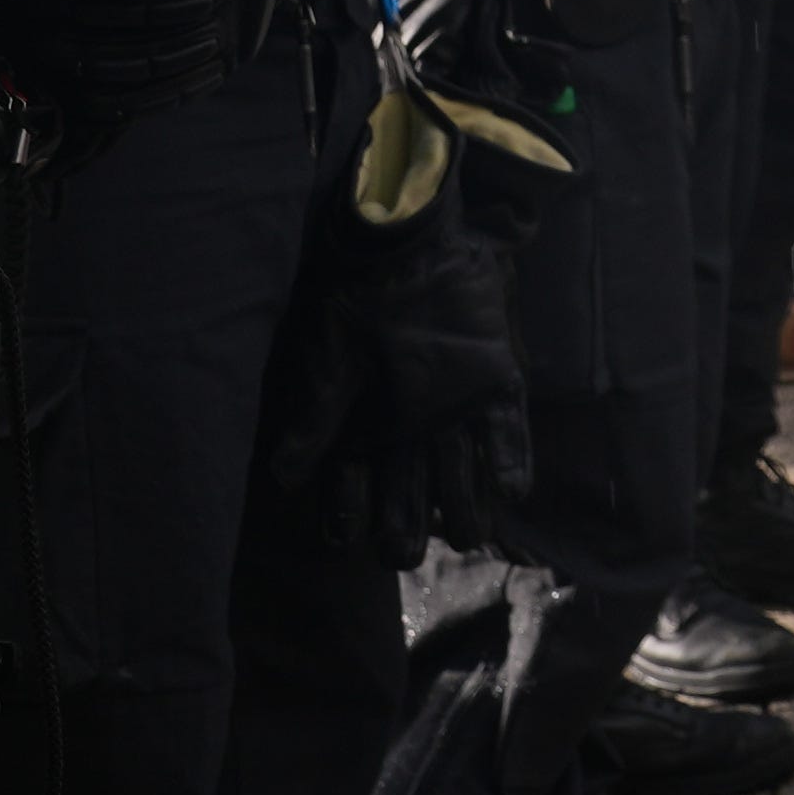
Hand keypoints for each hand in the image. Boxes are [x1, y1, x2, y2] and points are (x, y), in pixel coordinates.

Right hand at [273, 190, 536, 567]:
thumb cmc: (359, 301)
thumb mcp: (332, 362)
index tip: (347, 544)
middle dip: (408, 529)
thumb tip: (281, 480)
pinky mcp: (494, 382)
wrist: (405, 244)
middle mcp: (414, 429)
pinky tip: (511, 492)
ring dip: (466, 508)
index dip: (353, 519)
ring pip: (463, 476)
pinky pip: (509, 431)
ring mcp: (457, 408)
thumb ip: (316, 421)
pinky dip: (512, 461)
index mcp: (370, 426)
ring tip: (465, 533)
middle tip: (403, 550)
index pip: (358, 490)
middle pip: (412, 496)